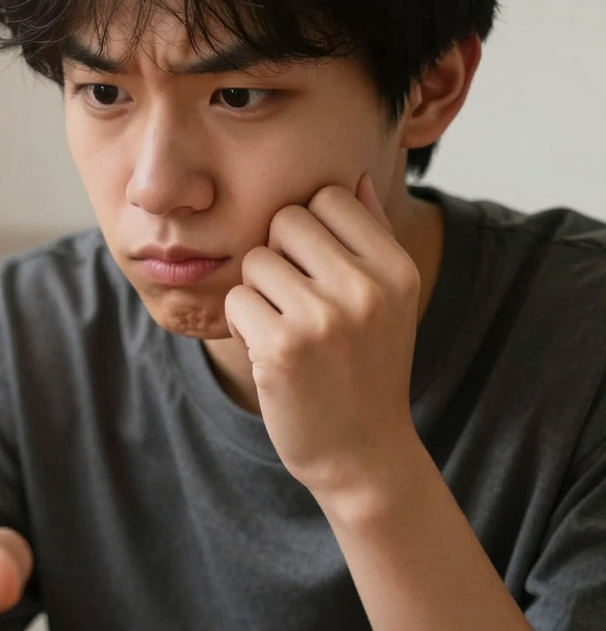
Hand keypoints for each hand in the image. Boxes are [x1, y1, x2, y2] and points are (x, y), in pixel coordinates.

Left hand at [224, 175, 420, 504]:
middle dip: (278, 256)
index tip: (317, 271)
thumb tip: (351, 177)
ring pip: (254, 260)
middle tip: (296, 303)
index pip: (328, 197)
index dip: (308, 230)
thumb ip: (371, 236)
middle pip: (284, 220)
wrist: (361, 453)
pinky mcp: (280, 348)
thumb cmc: (366, 369)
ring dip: (258, 293)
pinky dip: (243, 324)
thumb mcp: (388, 301)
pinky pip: (236, 299)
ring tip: (285, 329)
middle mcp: (365, 288)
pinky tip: (270, 353)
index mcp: (396, 269)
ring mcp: (323, 318)